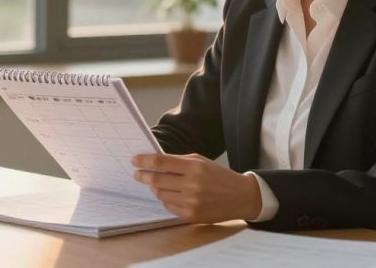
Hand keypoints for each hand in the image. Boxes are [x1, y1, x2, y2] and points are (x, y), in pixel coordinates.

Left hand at [131, 153, 261, 223]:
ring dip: (155, 188)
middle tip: (137, 174)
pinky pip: (169, 207)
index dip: (144, 161)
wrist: (241, 196)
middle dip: (143, 176)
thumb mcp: (201, 161)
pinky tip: (172, 195)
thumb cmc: (218, 176)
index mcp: (194, 167)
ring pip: (161, 195)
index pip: (161, 162)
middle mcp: (192, 184)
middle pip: (157, 180)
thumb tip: (154, 162)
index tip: (134, 160)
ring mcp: (192, 202)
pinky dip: (166, 200)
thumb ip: (178, 161)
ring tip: (157, 184)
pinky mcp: (192, 216)